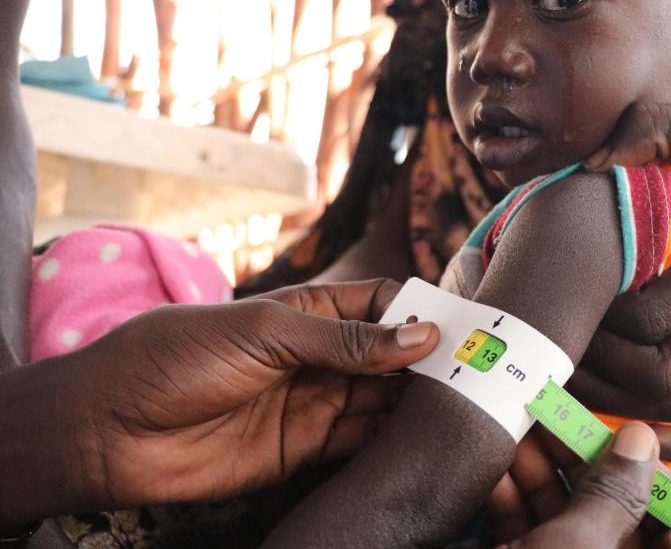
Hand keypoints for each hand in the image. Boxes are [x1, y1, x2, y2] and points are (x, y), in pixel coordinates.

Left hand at [72, 278, 437, 509]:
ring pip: (380, 399)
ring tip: (465, 404)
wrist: (110, 430)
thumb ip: (343, 340)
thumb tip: (421, 337)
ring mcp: (311, 403)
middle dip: (428, 360)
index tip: (462, 326)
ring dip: (417, 401)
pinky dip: (390, 438)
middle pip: (388, 354)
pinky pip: (358, 441)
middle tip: (478, 372)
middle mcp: (316, 356)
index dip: (419, 311)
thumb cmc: (177, 358)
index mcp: (305, 311)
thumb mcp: (264, 334)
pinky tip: (423, 437)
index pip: (379, 303)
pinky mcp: (302, 449)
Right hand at [489, 422, 659, 547]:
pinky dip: (511, 498)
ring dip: (540, 470)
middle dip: (583, 461)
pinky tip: (495, 466)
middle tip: (562, 417)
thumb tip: (639, 438)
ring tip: (520, 427)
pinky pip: (524, 527)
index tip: (634, 440)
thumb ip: (612, 493)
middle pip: (610, 509)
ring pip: (563, 514)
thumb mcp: (582, 544)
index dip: (660, 483)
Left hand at [572, 101, 670, 461]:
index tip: (572, 297)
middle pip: (665, 373)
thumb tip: (591, 164)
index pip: (654, 315)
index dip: (599, 318)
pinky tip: (630, 421)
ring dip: (620, 401)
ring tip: (577, 373)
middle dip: (600, 367)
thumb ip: (651, 126)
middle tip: (563, 342)